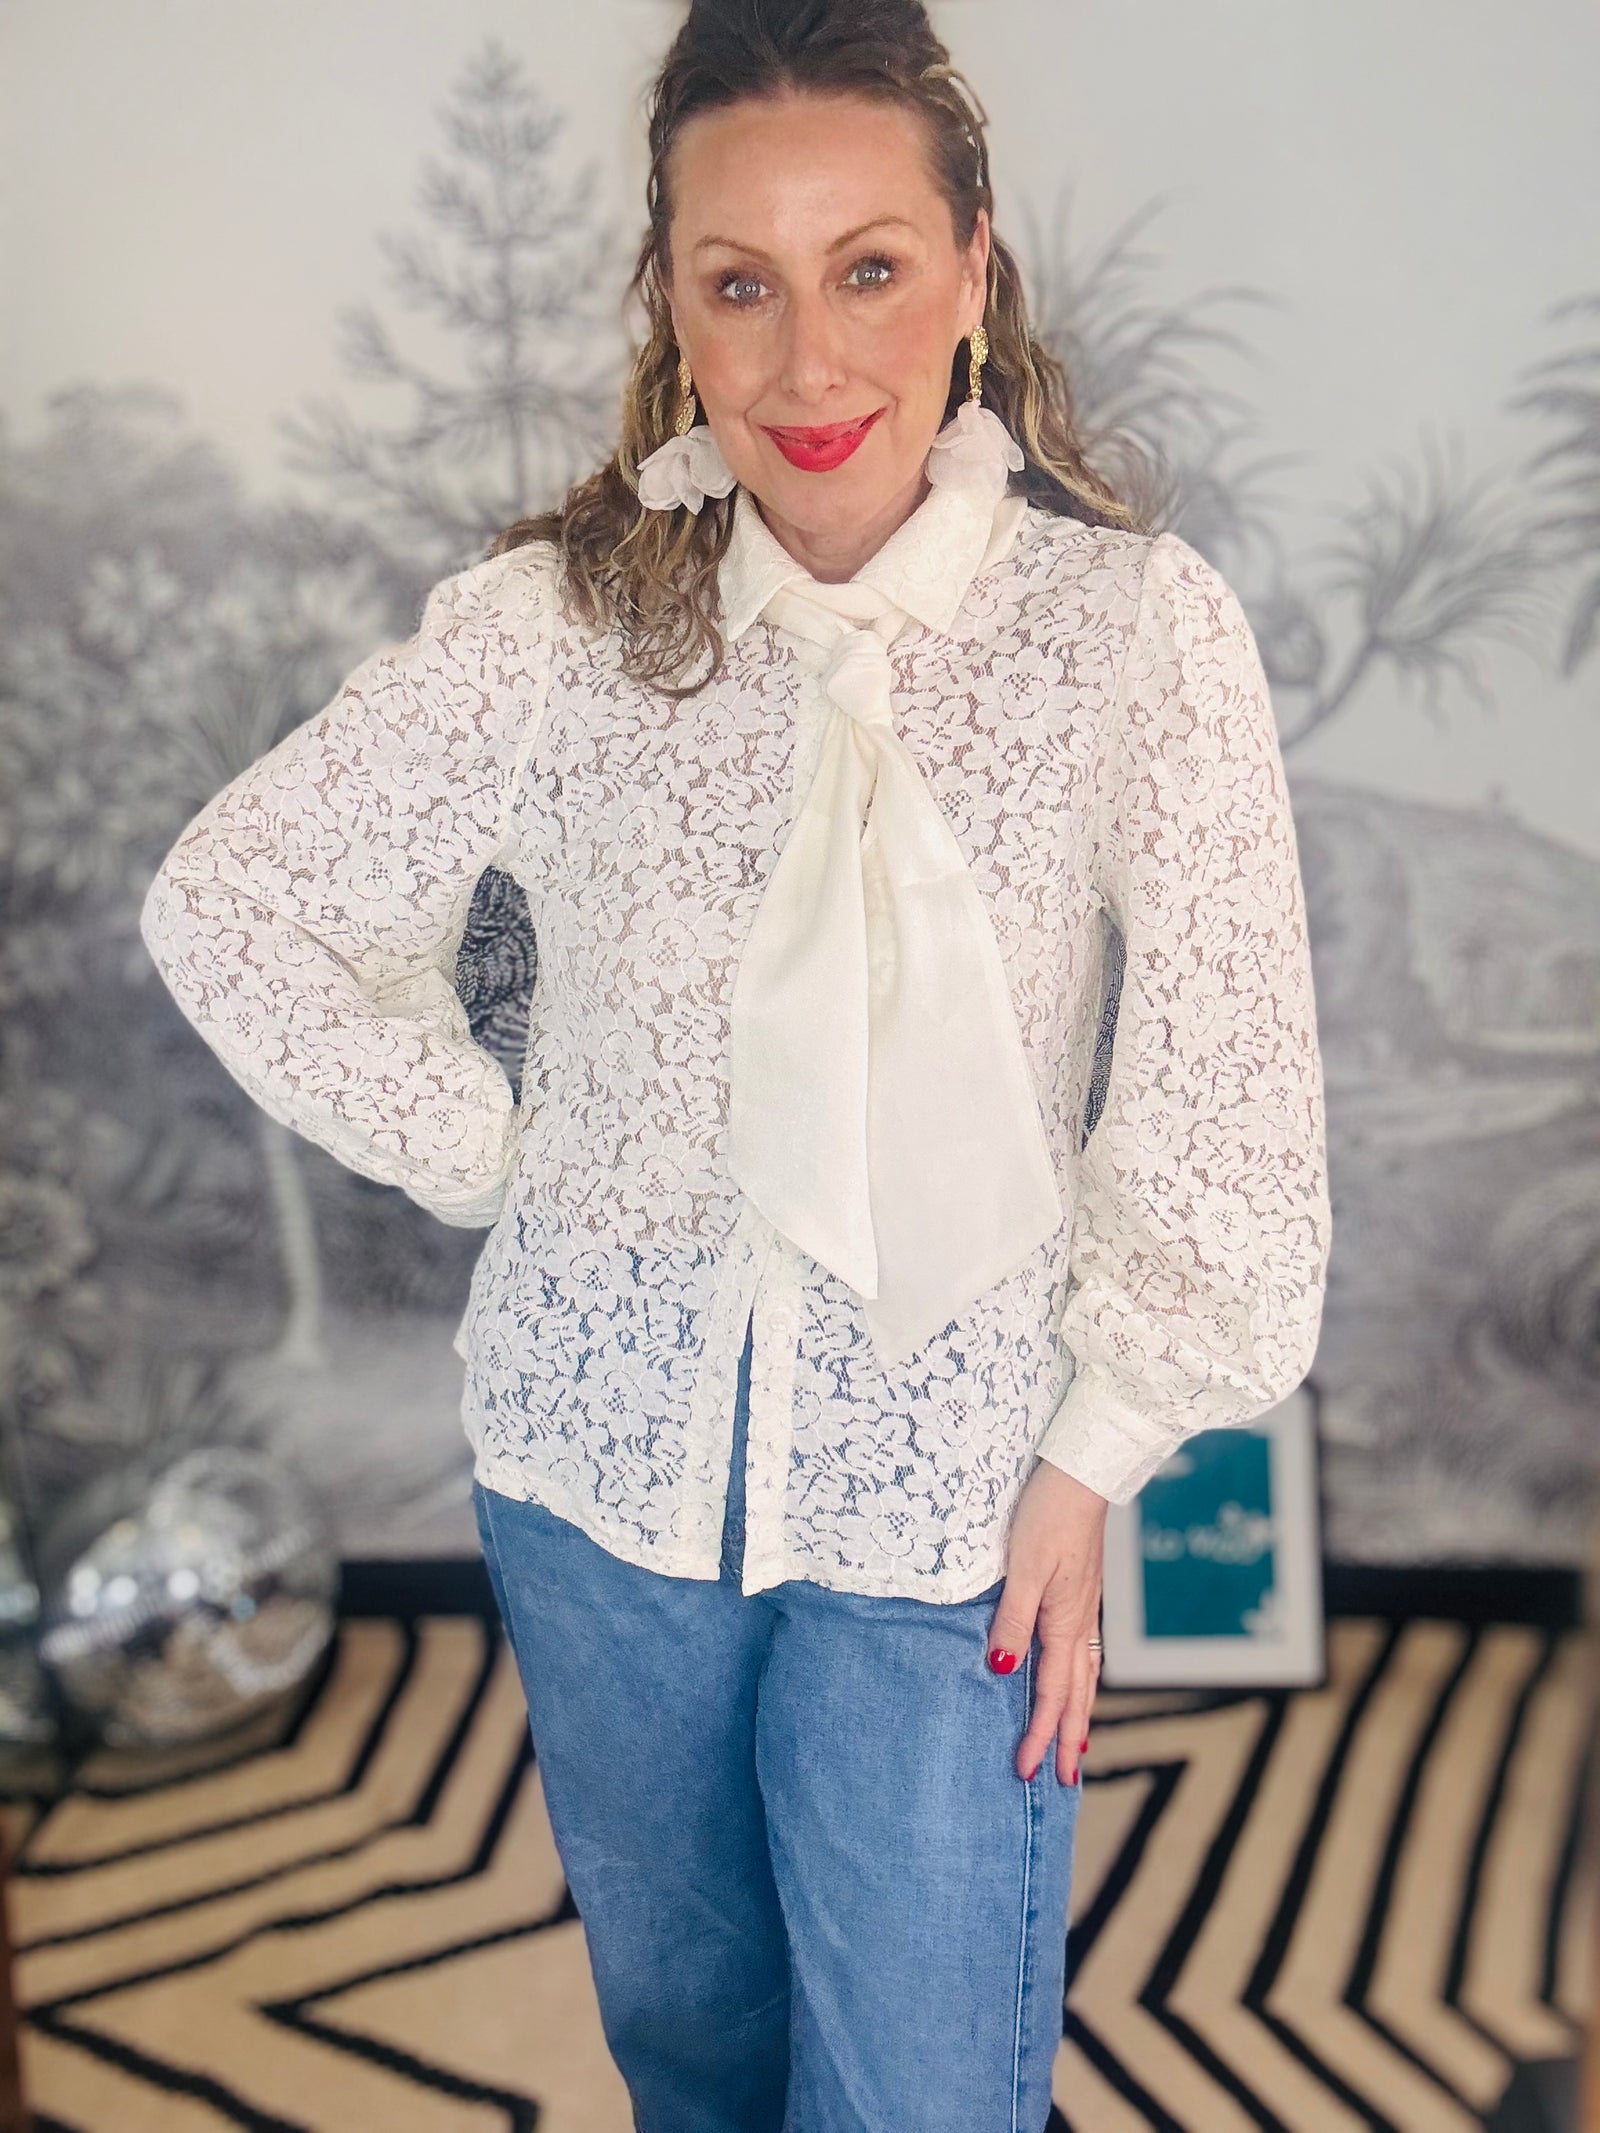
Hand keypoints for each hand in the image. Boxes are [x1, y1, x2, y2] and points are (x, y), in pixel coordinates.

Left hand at [988, 1457, 1107, 1783]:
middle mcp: (1079, 1621)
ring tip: (1076, 1747)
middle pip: (1076, 1694)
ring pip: (1084, 1675)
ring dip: (1078, 1714)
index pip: (1052, 1693)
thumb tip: (1004, 1671)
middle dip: (1066, 1739)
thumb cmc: (1048, 1513)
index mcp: (1064, 1621)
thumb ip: (1013, 1619)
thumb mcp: (1023, 1566)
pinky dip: (1081, 1679)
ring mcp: (1083, 1607)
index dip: (1038, 1734)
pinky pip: (1083, 1651)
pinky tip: (1076, 1679)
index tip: (1026, 1772)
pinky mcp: (1080, 1591)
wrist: (1082, 1471)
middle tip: (1062, 1781)